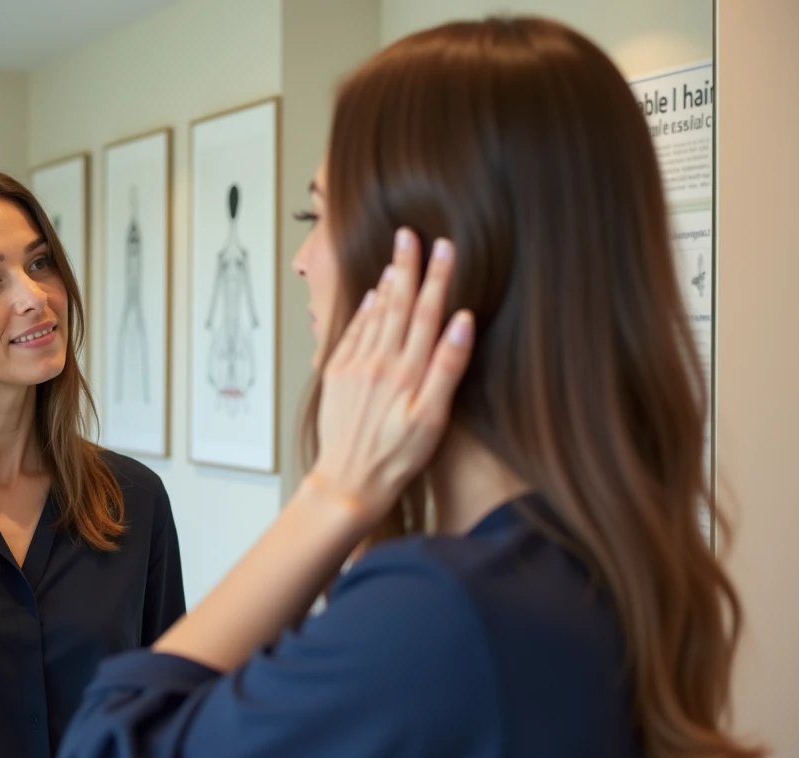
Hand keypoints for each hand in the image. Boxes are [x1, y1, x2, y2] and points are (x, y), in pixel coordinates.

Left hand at [309, 229, 473, 527]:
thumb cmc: (397, 457)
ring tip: (397, 257)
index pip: (427, 313)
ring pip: (375, 315)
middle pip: (398, 305)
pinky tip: (371, 296)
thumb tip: (462, 323)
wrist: (347, 482)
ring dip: (387, 284)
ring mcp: (355, 366)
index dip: (438, 278)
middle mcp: (380, 362)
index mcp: (408, 371)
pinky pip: (352, 333)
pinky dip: (363, 311)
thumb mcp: (433, 419)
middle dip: (409, 267)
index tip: (445, 247)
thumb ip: (447, 368)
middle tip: (412, 234)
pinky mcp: (337, 375)